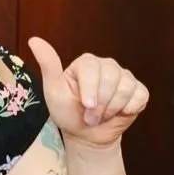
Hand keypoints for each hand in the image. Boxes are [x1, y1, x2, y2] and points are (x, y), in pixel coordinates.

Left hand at [27, 38, 147, 148]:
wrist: (86, 134)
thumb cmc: (67, 112)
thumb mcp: (53, 90)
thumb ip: (48, 65)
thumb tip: (34, 40)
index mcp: (86, 63)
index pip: (93, 69)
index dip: (91, 90)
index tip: (86, 106)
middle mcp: (108, 65)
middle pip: (112, 79)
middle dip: (101, 105)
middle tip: (90, 117)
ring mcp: (125, 77)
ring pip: (126, 89)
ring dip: (112, 110)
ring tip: (101, 116)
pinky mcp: (139, 90)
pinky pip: (139, 97)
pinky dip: (128, 109)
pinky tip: (119, 113)